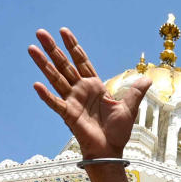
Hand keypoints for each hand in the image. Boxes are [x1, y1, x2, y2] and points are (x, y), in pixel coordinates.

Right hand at [29, 27, 148, 158]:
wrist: (111, 150)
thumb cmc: (117, 131)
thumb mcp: (130, 107)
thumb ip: (136, 91)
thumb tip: (148, 78)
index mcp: (94, 86)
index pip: (81, 61)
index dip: (73, 46)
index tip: (63, 31)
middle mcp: (80, 90)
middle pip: (64, 65)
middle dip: (53, 49)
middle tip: (40, 33)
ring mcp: (72, 101)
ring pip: (56, 78)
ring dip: (44, 64)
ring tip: (31, 49)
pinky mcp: (68, 114)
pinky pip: (55, 103)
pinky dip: (46, 95)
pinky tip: (37, 85)